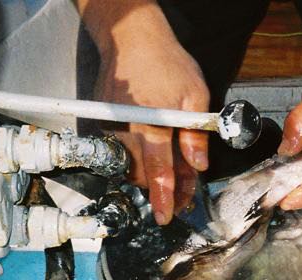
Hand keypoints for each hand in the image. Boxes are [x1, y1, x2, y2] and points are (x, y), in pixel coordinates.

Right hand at [95, 38, 209, 224]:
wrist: (131, 40)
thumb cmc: (167, 63)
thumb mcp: (195, 95)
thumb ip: (196, 134)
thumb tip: (199, 165)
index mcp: (153, 122)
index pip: (159, 169)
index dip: (164, 196)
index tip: (166, 215)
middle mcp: (127, 127)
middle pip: (143, 174)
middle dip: (162, 188)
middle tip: (181, 194)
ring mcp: (111, 126)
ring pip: (130, 167)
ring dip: (150, 175)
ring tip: (169, 173)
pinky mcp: (103, 124)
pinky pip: (120, 153)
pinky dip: (136, 159)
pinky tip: (151, 153)